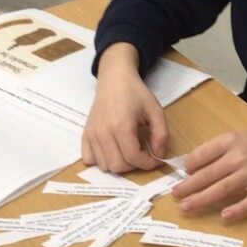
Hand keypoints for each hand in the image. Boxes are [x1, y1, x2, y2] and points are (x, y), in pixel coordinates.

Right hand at [82, 44, 166, 172]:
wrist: (114, 80)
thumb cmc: (136, 94)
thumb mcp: (156, 111)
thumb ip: (161, 134)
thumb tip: (158, 155)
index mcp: (121, 125)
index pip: (133, 158)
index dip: (148, 163)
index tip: (155, 159)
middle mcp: (103, 132)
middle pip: (118, 166)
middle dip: (134, 165)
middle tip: (142, 154)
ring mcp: (91, 134)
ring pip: (104, 166)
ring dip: (119, 164)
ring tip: (128, 151)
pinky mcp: (85, 134)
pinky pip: (89, 159)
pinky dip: (101, 160)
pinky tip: (112, 150)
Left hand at [173, 124, 246, 222]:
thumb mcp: (237, 138)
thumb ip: (216, 150)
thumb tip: (192, 166)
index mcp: (229, 142)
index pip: (201, 155)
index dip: (189, 166)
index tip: (185, 174)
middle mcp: (238, 158)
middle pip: (207, 175)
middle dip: (188, 186)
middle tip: (175, 195)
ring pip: (222, 189)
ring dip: (201, 199)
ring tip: (186, 207)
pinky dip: (237, 210)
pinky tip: (224, 216)